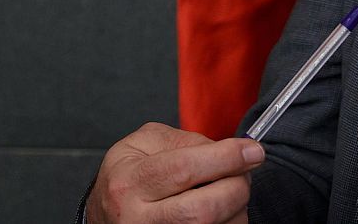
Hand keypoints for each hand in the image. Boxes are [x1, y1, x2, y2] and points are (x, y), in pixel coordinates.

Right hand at [87, 122, 263, 223]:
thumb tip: (225, 151)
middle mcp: (138, 219)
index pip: (184, 169)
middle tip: (245, 173)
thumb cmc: (128, 177)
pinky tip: (223, 210)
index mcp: (131, 182)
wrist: (105, 214)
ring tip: (230, 191)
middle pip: (203, 210)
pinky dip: (229, 222)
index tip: (252, 151)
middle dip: (237, 187)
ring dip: (237, 208)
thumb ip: (184, 141)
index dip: (226, 158)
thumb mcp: (143, 144)